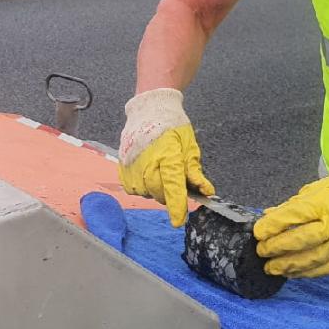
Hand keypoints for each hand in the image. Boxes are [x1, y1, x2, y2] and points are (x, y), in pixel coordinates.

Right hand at [118, 88, 214, 226]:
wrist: (149, 108)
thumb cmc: (172, 125)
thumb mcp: (189, 145)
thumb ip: (194, 171)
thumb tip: (206, 191)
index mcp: (167, 154)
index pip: (172, 186)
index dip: (176, 206)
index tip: (178, 220)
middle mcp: (146, 159)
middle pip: (158, 191)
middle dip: (168, 194)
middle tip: (174, 182)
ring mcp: (131, 162)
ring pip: (144, 191)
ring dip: (154, 190)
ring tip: (159, 173)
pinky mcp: (122, 164)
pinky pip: (131, 187)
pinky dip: (141, 186)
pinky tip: (147, 174)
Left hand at [253, 170, 328, 276]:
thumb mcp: (316, 189)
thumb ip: (292, 205)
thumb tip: (268, 216)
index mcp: (325, 203)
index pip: (295, 215)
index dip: (274, 225)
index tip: (258, 232)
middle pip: (303, 240)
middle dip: (278, 247)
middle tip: (261, 251)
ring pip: (313, 259)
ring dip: (289, 265)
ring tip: (272, 267)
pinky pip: (326, 269)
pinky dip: (307, 273)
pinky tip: (293, 273)